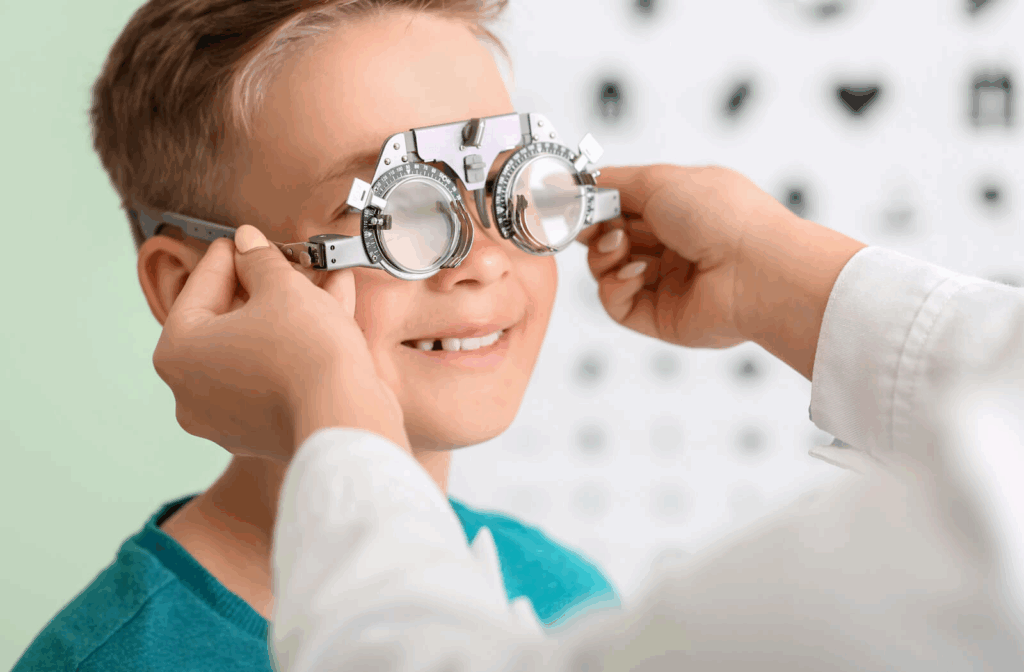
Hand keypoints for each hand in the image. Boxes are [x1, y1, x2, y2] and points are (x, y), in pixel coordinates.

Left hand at [152, 225, 409, 462]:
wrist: (346, 418)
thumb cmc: (305, 354)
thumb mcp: (282, 287)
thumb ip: (259, 260)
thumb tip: (248, 243)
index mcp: (178, 352)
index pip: (201, 286)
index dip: (231, 255)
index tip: (248, 240)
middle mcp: (192, 391)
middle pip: (227, 320)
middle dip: (264, 286)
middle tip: (286, 261)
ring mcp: (227, 416)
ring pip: (256, 348)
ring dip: (288, 312)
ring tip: (322, 279)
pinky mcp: (264, 430)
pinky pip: (275, 374)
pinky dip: (298, 345)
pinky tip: (333, 308)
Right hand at [577, 165, 865, 378]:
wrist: (758, 270)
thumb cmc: (724, 218)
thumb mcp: (660, 180)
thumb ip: (612, 181)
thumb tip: (578, 182)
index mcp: (680, 208)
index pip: (623, 206)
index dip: (596, 205)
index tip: (574, 201)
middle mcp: (673, 246)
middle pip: (610, 239)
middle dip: (594, 230)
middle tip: (586, 224)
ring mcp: (665, 283)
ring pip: (607, 271)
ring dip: (604, 256)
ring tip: (620, 246)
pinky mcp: (659, 317)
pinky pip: (616, 302)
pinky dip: (616, 286)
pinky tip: (636, 274)